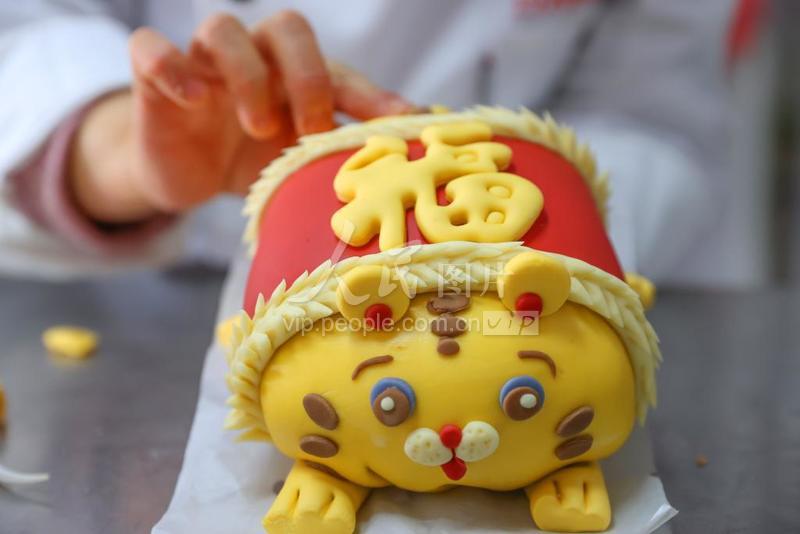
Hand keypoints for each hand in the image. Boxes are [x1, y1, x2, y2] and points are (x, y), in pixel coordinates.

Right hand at [70, 10, 415, 223]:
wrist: (189, 175)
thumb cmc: (253, 160)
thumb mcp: (301, 162)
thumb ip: (344, 151)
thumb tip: (414, 152)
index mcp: (296, 78)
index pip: (341, 73)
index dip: (373, 97)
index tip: (402, 123)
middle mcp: (256, 59)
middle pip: (287, 28)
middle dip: (307, 77)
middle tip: (311, 128)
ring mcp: (205, 64)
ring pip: (223, 29)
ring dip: (248, 76)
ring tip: (259, 128)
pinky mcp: (156, 78)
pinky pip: (151, 49)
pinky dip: (169, 65)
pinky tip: (190, 97)